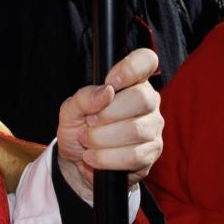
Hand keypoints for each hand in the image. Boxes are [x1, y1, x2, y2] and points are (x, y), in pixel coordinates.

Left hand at [56, 48, 162, 202]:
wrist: (78, 163)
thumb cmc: (79, 129)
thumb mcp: (71, 110)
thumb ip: (84, 97)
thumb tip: (106, 92)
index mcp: (131, 82)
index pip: (146, 61)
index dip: (131, 68)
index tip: (110, 82)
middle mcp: (148, 102)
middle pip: (141, 98)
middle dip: (107, 114)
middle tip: (89, 122)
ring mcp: (152, 128)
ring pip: (135, 130)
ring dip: (102, 139)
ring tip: (87, 142)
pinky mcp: (150, 153)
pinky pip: (133, 156)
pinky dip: (107, 158)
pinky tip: (93, 157)